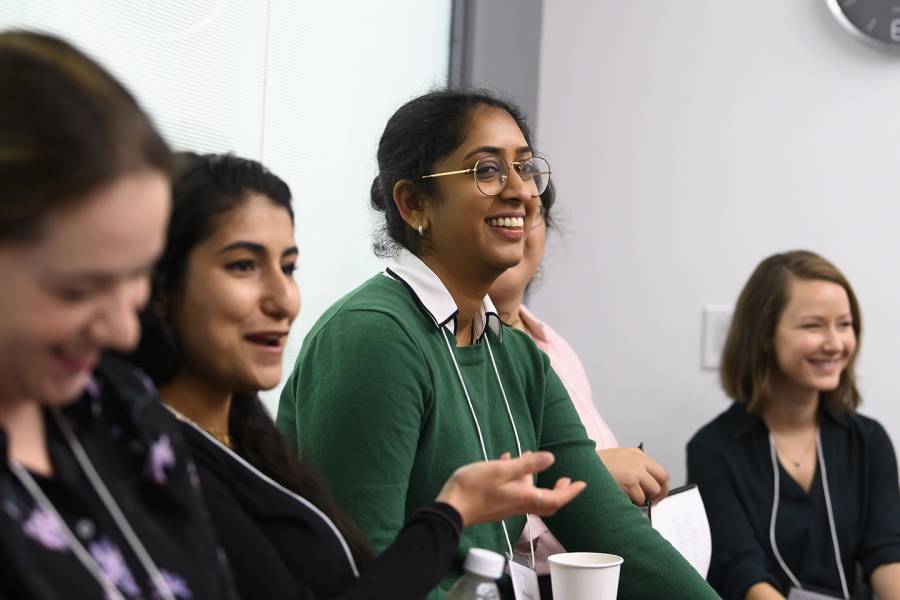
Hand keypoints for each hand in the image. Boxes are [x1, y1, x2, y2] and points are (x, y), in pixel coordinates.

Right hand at [436, 451, 586, 527]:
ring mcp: (506, 506)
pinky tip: (506, 460)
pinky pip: (512, 491)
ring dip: (533, 478)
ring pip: (528, 494)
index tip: (581, 484)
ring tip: (530, 457)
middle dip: (558, 491)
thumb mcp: (501, 470)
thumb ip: (526, 464)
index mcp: (524, 498)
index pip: (555, 499)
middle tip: (565, 479)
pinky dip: (515, 478)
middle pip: (545, 502)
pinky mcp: (494, 505)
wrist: (450, 509)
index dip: (570, 492)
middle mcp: (518, 505)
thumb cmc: (473, 488)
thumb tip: (551, 458)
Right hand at [597, 447, 669, 505]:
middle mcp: (639, 461)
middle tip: (653, 501)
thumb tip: (646, 485)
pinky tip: (621, 496)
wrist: (581, 464)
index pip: (660, 470)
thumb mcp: (618, 458)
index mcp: (637, 454)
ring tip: (629, 497)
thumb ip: (634, 467)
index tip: (658, 493)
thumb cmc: (596, 465)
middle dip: (660, 493)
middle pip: (662, 479)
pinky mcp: (629, 482)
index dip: (661, 484)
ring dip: (643, 498)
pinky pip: (639, 498)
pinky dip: (632, 501)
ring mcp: (635, 471)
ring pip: (652, 491)